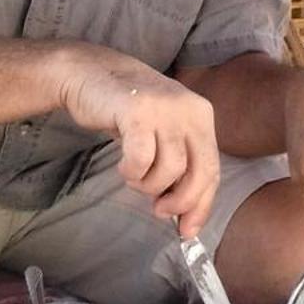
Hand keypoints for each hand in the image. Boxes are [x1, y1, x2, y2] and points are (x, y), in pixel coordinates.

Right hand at [53, 45, 220, 235]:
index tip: (187, 231)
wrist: (90, 72)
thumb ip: (179, 166)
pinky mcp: (138, 111)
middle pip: (200, 173)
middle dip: (180, 201)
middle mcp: (190, 110)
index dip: (201, 205)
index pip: (212, 170)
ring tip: (134, 177)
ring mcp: (165, 109)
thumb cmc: (127, 111)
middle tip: (159, 209)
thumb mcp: (163, 134)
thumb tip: (185, 215)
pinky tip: (124, 166)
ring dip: (148, 185)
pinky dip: (132, 172)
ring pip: (170, 169)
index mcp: (202, 116)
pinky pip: (142, 158)